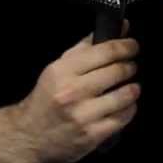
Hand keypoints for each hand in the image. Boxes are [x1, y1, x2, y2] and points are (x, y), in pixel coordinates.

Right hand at [7, 32, 139, 162]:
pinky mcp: (92, 135)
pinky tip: (124, 105)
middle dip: (130, 66)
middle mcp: (73, 92)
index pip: (106, 51)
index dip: (126, 46)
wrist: (28, 136)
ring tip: (130, 86)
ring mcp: (83, 115)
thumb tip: (122, 27)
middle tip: (131, 66)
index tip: (133, 46)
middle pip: (118, 71)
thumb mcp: (59, 67)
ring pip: (125, 95)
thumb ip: (88, 46)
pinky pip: (123, 117)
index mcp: (63, 71)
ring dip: (133, 88)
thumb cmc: (47, 97)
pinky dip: (129, 108)